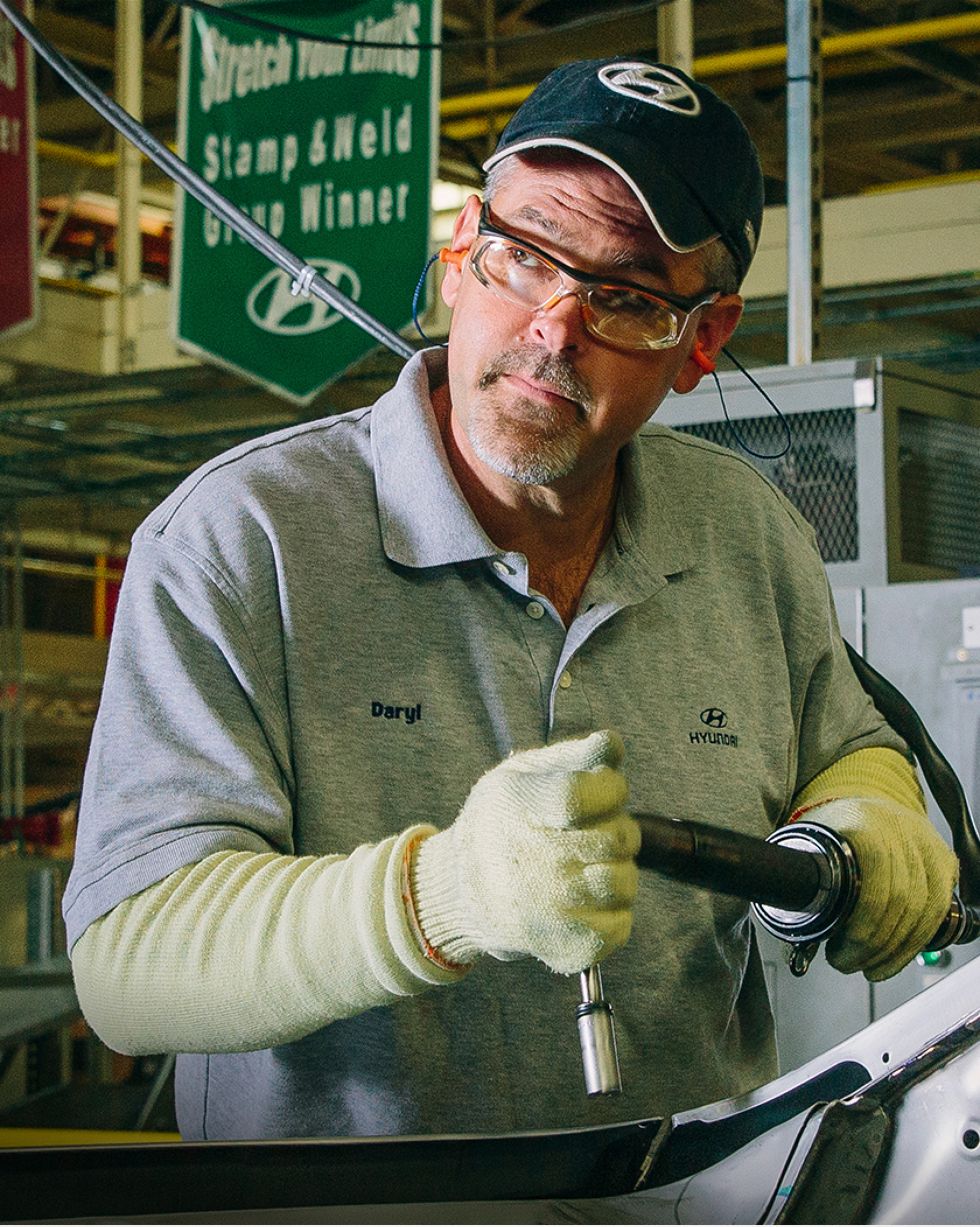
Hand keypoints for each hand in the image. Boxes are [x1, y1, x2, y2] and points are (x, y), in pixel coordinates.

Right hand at [409, 730, 638, 974]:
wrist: (459, 892)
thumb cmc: (500, 823)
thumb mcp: (522, 774)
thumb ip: (574, 755)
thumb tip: (613, 745)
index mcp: (518, 807)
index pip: (584, 795)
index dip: (610, 790)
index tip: (605, 791)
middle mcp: (532, 861)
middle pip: (617, 838)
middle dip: (617, 828)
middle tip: (591, 832)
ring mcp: (548, 908)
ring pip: (625, 882)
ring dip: (617, 870)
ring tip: (587, 866)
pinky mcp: (563, 947)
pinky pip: (620, 926)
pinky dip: (612, 912)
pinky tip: (584, 900)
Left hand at [815, 798, 958, 980]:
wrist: (866, 807)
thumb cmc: (834, 829)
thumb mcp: (810, 843)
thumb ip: (803, 880)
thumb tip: (794, 926)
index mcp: (862, 821)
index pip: (874, 880)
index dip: (861, 926)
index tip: (838, 950)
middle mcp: (900, 829)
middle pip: (901, 900)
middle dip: (873, 944)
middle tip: (848, 962)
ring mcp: (926, 844)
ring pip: (924, 910)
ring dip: (895, 950)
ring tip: (869, 965)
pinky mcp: (943, 861)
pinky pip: (938, 910)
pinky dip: (915, 941)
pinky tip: (895, 955)